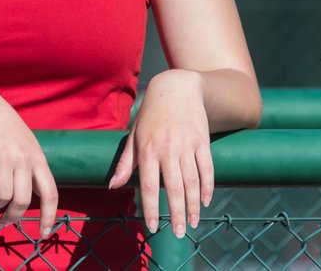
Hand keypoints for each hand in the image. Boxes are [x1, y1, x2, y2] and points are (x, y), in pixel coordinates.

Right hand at [0, 84, 58, 237]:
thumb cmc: (5, 128)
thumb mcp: (27, 145)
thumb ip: (32, 168)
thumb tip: (31, 200)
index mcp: (38, 158)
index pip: (50, 193)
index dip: (49, 216)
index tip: (44, 234)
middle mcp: (23, 159)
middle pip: (22, 202)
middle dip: (12, 216)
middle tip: (4, 218)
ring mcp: (3, 157)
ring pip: (1, 197)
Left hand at [108, 69, 212, 238]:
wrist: (177, 88)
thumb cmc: (151, 114)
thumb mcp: (135, 135)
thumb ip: (126, 162)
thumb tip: (112, 186)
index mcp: (147, 149)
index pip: (148, 186)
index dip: (151, 208)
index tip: (153, 227)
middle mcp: (167, 149)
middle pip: (174, 188)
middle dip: (176, 214)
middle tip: (179, 233)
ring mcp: (186, 145)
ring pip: (192, 182)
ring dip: (193, 206)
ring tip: (193, 223)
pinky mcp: (202, 141)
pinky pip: (207, 168)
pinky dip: (207, 187)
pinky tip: (205, 201)